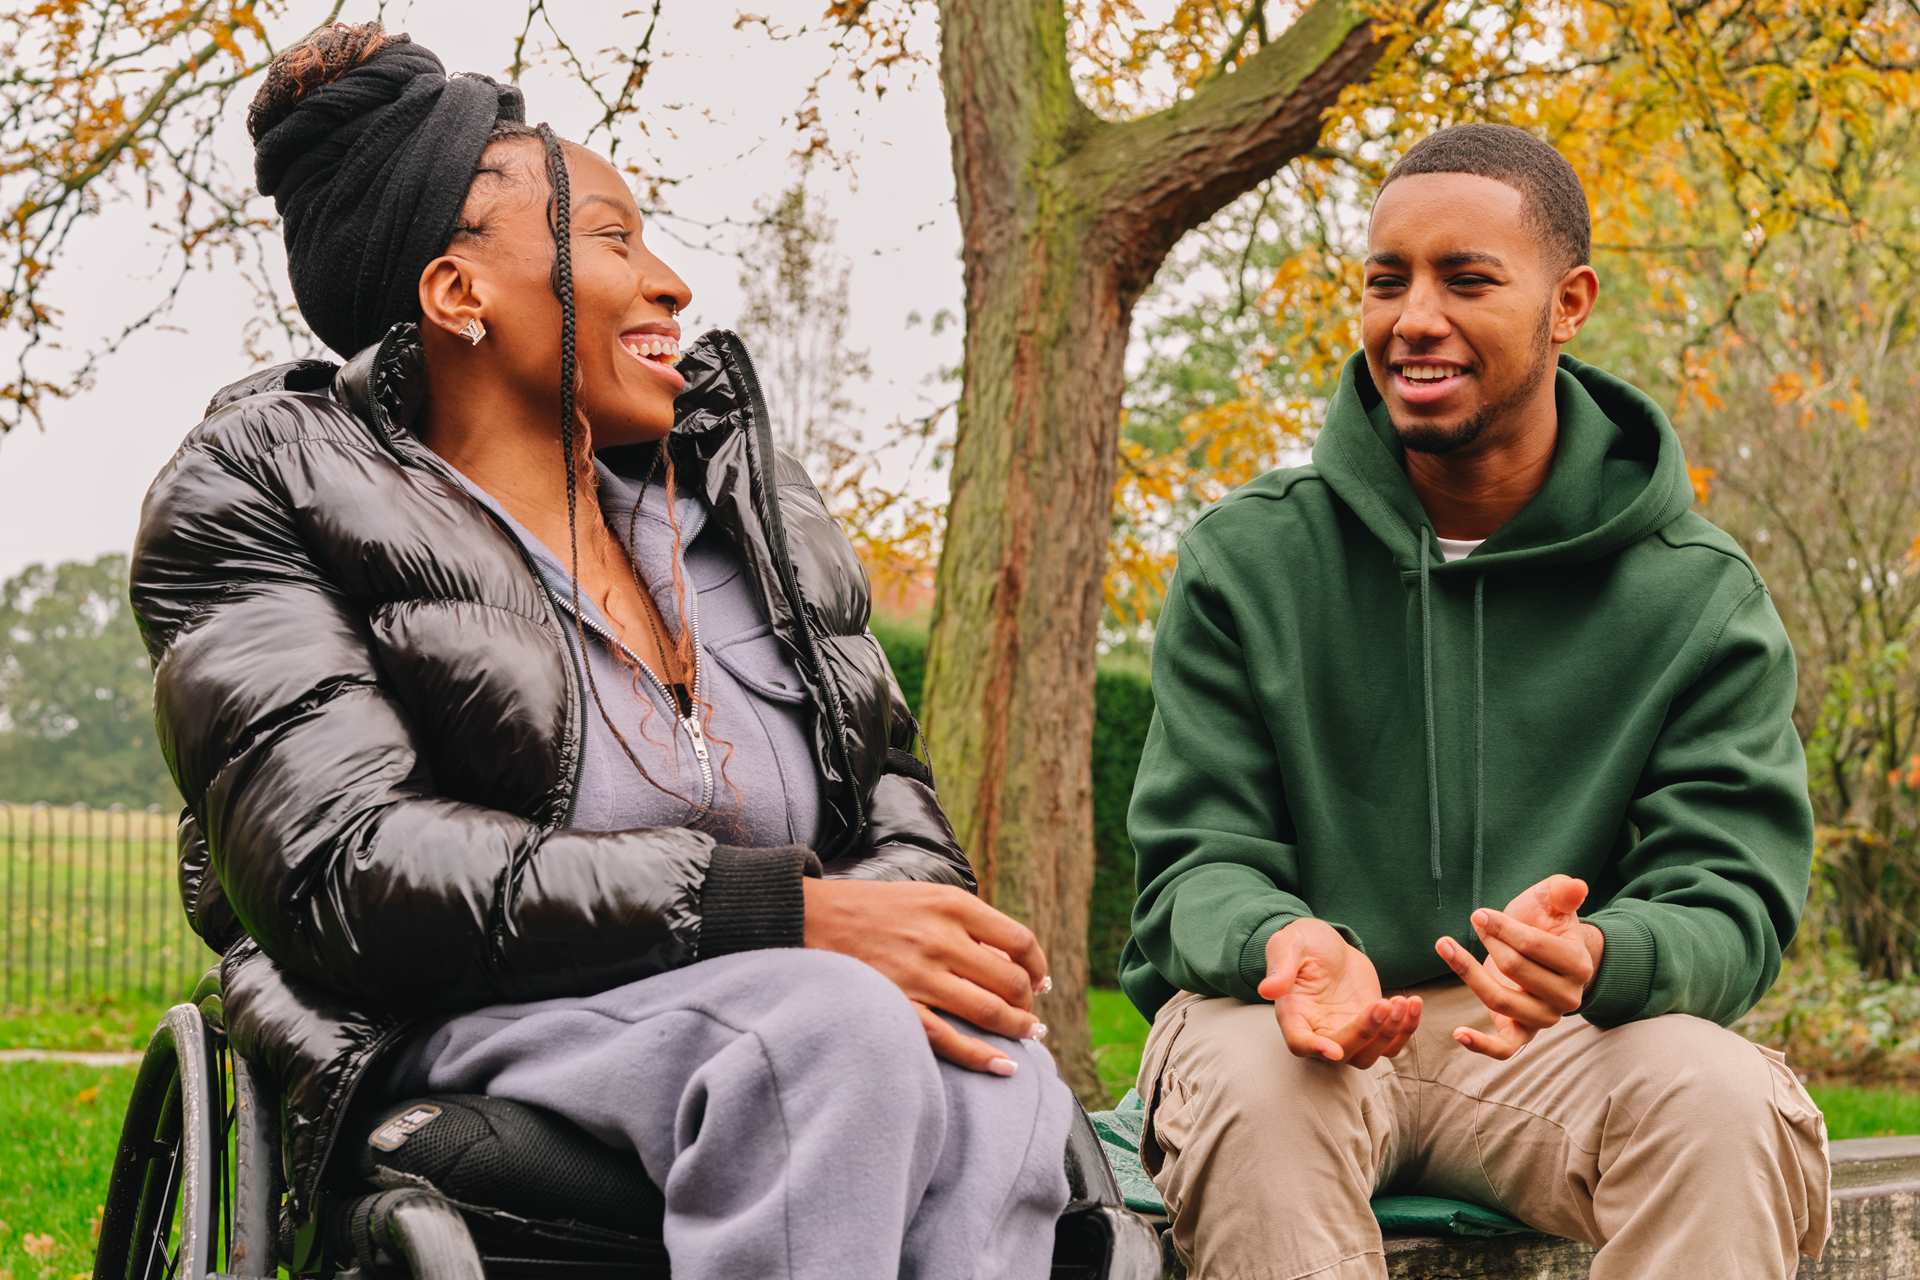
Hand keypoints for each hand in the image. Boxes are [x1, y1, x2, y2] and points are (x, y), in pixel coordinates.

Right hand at [802, 879, 1048, 1075]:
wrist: (810, 916)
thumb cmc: (873, 909)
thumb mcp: (926, 897)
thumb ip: (968, 924)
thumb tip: (1012, 962)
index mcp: (952, 905)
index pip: (1019, 941)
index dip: (1038, 966)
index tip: (1040, 982)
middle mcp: (940, 938)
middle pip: (1010, 980)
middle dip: (1029, 1002)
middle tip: (1030, 1014)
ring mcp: (919, 974)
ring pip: (989, 1011)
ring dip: (1017, 1029)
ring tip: (1027, 1036)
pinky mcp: (897, 1004)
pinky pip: (950, 1039)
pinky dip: (983, 1057)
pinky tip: (1004, 1066)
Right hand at [1257, 918, 1421, 1068]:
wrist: (1328, 943)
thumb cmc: (1302, 942)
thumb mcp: (1289, 944)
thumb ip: (1281, 967)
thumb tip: (1267, 990)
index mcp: (1294, 1014)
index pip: (1300, 1042)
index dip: (1315, 1048)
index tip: (1333, 1049)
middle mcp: (1320, 1031)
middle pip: (1343, 1052)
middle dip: (1365, 1033)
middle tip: (1383, 1004)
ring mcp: (1347, 1032)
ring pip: (1370, 1055)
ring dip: (1389, 1035)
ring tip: (1402, 1002)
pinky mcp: (1372, 1026)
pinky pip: (1392, 1042)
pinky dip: (1406, 1029)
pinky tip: (1414, 1002)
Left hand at [1435, 873, 1604, 1059]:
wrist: (1546, 954)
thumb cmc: (1546, 924)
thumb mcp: (1552, 903)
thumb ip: (1562, 892)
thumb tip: (1576, 886)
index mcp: (1578, 963)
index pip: (1533, 946)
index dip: (1502, 928)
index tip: (1479, 915)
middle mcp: (1567, 997)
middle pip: (1514, 969)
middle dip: (1489, 941)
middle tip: (1476, 921)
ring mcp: (1545, 1018)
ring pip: (1501, 1000)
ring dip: (1468, 972)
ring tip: (1444, 945)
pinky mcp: (1523, 1033)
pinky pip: (1504, 1048)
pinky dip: (1480, 1044)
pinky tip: (1458, 1033)